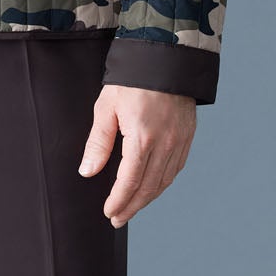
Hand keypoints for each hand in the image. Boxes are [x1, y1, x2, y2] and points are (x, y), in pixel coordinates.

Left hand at [79, 85, 196, 225]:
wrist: (165, 57)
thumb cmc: (131, 80)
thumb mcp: (106, 107)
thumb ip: (98, 143)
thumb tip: (87, 172)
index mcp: (142, 137)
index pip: (129, 181)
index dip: (119, 201)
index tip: (109, 213)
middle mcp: (165, 143)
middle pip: (148, 187)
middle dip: (132, 206)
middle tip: (118, 218)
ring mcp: (180, 140)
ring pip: (165, 180)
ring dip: (148, 198)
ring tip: (132, 207)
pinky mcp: (188, 135)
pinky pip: (176, 168)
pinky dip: (163, 182)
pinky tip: (152, 187)